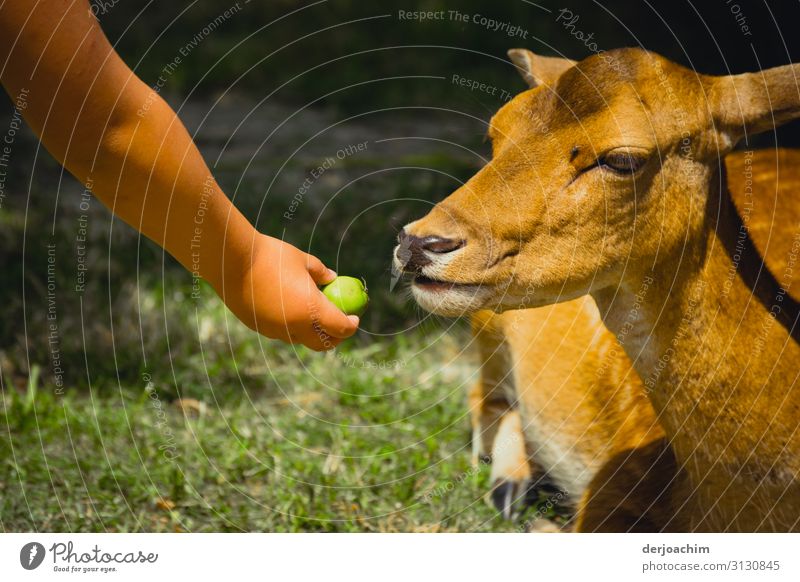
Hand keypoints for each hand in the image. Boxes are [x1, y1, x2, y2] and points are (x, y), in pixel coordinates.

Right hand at [222, 234, 358, 350]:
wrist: (231, 261)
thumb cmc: (271, 255)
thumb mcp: (303, 260)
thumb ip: (321, 273)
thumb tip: (333, 278)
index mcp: (312, 310)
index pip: (341, 328)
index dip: (352, 325)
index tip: (355, 317)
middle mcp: (295, 327)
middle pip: (323, 344)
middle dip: (335, 337)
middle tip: (339, 324)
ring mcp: (275, 331)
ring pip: (301, 339)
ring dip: (311, 331)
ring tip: (312, 312)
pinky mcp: (259, 328)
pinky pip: (281, 333)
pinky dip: (291, 326)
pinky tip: (287, 307)